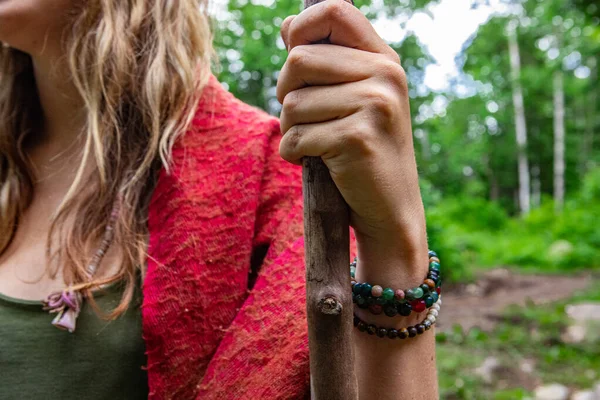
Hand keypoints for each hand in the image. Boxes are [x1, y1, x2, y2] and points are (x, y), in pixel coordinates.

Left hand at [277, 0, 426, 274]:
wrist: (391, 208)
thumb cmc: (365, 152)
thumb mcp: (357, 98)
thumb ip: (329, 62)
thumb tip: (286, 26)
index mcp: (383, 60)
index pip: (333, 10)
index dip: (300, 27)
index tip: (293, 54)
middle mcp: (385, 76)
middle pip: (298, 61)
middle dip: (285, 93)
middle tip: (303, 117)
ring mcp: (374, 105)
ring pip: (291, 104)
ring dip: (290, 129)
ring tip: (316, 144)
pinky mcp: (357, 138)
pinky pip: (295, 137)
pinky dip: (294, 154)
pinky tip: (318, 162)